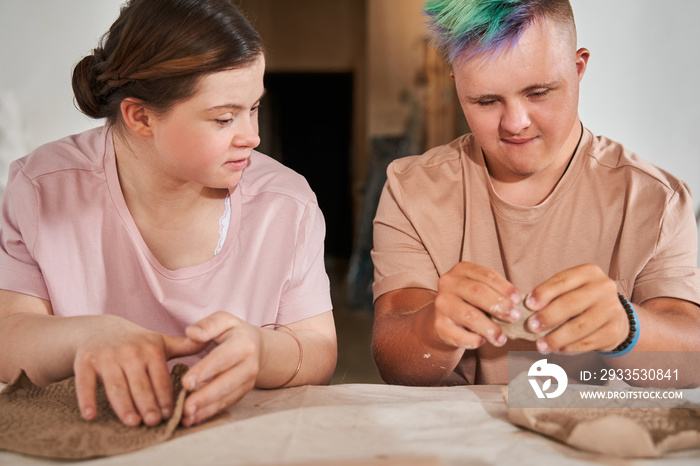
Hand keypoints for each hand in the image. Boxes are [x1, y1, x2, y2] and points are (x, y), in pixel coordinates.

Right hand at [74, 316, 205, 425]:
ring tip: (132, 422)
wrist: (100, 329)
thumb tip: (212, 342)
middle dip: (147, 403)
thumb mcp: (161, 342)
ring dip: (123, 405)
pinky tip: (90, 415)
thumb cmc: (136, 342)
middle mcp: (129, 352)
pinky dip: (87, 399)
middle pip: (139, 384)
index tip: (171, 413)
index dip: (165, 396)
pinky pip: (85, 383)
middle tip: (153, 422)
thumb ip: (185, 346)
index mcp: (151, 349)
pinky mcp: (85, 361)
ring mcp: (106, 356)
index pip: (160, 377)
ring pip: (116, 386)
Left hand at [180, 311, 261, 425]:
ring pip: (227, 397)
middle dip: (205, 396)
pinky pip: (227, 404)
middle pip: (227, 383)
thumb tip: (191, 333)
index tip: (186, 382)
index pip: (222, 358)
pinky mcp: (244, 392)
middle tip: (185, 407)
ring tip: (186, 417)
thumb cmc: (233, 332)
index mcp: (244, 343)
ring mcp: (249, 380)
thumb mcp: (223, 320)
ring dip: (206, 409)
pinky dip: (210, 413)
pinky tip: (194, 418)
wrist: (257, 346)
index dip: (205, 371)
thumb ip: (208, 324)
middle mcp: (250, 364)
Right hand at [431, 261, 521, 349]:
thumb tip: (518, 305)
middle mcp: (448, 283)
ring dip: (491, 328)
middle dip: (500, 306)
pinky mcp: (439, 325)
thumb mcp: (479, 290)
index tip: (518, 300)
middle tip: (515, 317)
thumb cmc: (469, 303)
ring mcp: (441, 304)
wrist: (442, 321)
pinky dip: (475, 340)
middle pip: (478, 292)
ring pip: (471, 315)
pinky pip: (461, 335)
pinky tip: (482, 341)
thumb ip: (495, 292)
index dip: (505, 287)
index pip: (486, 275)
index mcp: (461, 270)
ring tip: (501, 338)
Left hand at [525, 264, 628, 351]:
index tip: (528, 305)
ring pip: (579, 327)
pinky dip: (569, 348)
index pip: (562, 281)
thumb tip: (527, 308)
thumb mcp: (571, 289)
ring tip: (540, 345)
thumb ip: (552, 294)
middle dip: (548, 317)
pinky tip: (557, 350)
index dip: (543, 293)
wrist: (614, 315)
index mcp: (589, 272)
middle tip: (531, 327)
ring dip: (556, 338)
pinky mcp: (614, 331)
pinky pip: (587, 342)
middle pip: (570, 304)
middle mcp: (604, 288)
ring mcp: (612, 310)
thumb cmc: (582, 299)